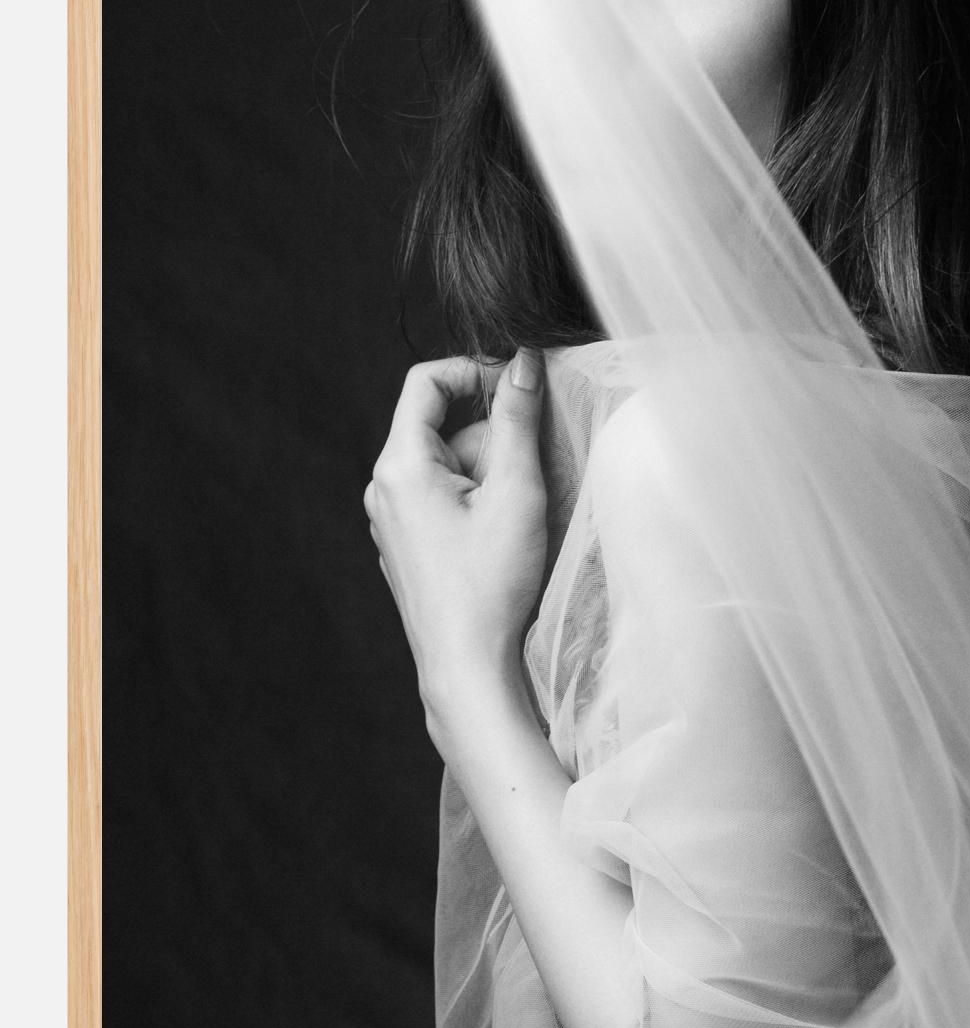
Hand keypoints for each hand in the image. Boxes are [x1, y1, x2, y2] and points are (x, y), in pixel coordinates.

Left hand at [364, 351, 547, 710]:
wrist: (467, 666)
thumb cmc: (492, 583)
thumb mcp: (516, 491)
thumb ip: (519, 419)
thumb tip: (525, 361)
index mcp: (400, 466)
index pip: (426, 383)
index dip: (474, 372)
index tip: (517, 389)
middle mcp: (382, 489)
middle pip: (441, 428)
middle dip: (491, 438)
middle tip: (529, 474)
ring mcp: (389, 521)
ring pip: (444, 466)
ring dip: (486, 474)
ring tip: (517, 515)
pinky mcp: (403, 547)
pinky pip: (437, 499)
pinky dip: (472, 501)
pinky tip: (500, 539)